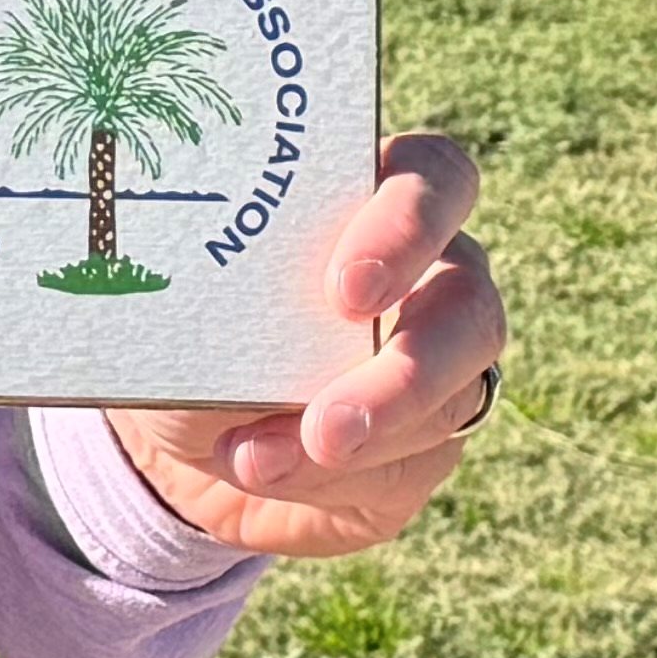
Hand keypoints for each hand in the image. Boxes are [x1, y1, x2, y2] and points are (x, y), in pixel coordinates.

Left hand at [102, 132, 497, 564]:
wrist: (190, 431)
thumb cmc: (192, 328)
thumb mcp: (188, 302)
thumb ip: (218, 298)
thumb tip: (220, 332)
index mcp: (374, 202)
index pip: (435, 178)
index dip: (407, 226)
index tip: (347, 288)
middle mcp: (430, 273)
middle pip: (468, 304)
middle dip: (406, 371)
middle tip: (328, 423)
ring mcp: (446, 362)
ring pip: (449, 401)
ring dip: (355, 443)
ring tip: (256, 459)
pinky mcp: (434, 444)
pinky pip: (413, 467)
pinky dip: (330, 479)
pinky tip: (266, 472)